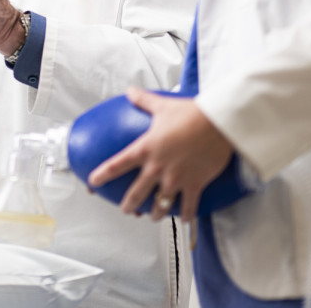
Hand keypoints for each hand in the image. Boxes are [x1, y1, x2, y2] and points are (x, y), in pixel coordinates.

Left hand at [87, 87, 234, 223]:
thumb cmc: (190, 113)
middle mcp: (158, 167)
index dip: (103, 175)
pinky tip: (183, 219)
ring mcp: (176, 178)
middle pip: (137, 192)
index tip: (93, 183)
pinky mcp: (195, 184)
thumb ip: (144, 100)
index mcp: (146, 148)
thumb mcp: (162, 105)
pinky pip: (188, 205)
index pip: (118, 164)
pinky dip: (185, 214)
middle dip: (129, 204)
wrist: (217, 123)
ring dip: (155, 213)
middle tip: (126, 210)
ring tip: (153, 217)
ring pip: (160, 204)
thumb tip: (130, 91)